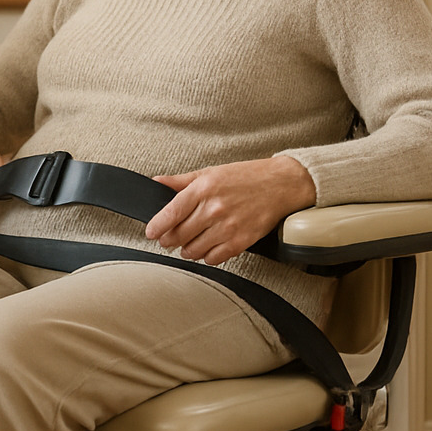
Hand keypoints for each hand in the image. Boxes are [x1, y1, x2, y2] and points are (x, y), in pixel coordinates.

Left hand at [145, 156, 316, 265]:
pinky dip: (207, 256)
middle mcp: (214, 209)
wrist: (281, 184)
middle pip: (179, 235)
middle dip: (169, 240)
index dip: (157, 226)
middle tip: (168, 239)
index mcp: (204, 189)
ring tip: (188, 244)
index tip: (151, 232)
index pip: (171, 213)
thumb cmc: (246, 177)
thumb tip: (157, 182)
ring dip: (186, 250)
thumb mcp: (211, 172)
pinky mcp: (241, 240)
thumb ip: (181, 181)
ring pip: (194, 249)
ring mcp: (228, 226)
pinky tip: (207, 248)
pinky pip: (214, 258)